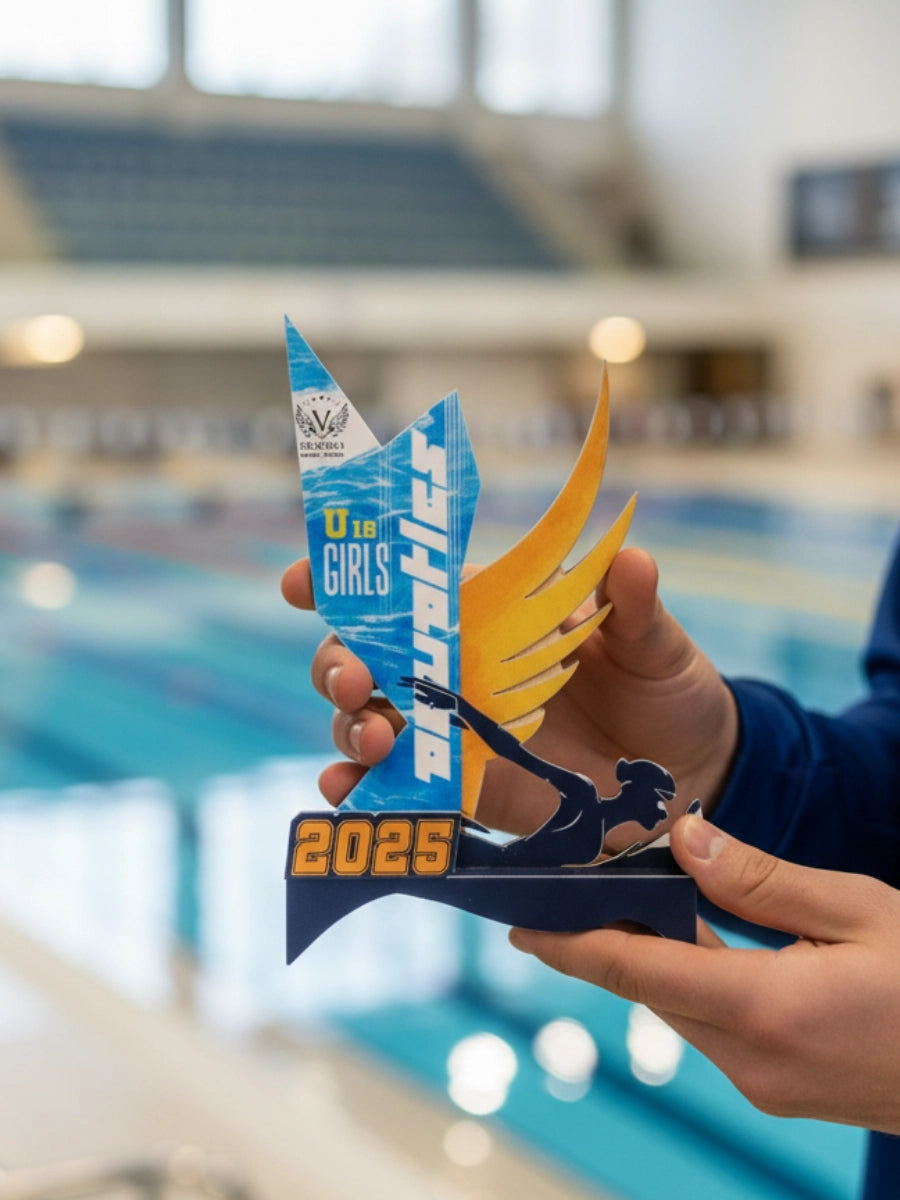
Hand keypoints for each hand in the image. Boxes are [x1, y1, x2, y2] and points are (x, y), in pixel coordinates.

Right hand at [280, 548, 738, 835]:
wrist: (686, 777)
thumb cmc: (665, 689)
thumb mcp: (654, 642)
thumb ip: (633, 607)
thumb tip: (632, 560)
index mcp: (491, 614)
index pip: (407, 587)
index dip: (347, 579)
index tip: (301, 582)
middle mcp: (458, 667)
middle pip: (368, 654)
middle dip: (339, 661)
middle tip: (356, 678)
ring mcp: (454, 730)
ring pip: (370, 719)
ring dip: (351, 725)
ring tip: (375, 736)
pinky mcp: (463, 789)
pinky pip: (394, 787)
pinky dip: (358, 788)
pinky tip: (345, 788)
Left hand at [510, 815, 899, 1133]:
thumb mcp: (857, 910)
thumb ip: (761, 879)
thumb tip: (683, 839)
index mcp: (767, 1009)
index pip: (637, 972)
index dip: (569, 946)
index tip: (517, 924)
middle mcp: (752, 1061)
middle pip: (651, 990)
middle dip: (606, 940)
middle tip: (570, 885)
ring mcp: (767, 1086)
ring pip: (679, 1009)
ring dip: (651, 960)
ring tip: (625, 901)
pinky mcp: (781, 1090)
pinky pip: (712, 1027)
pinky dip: (690, 982)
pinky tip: (691, 940)